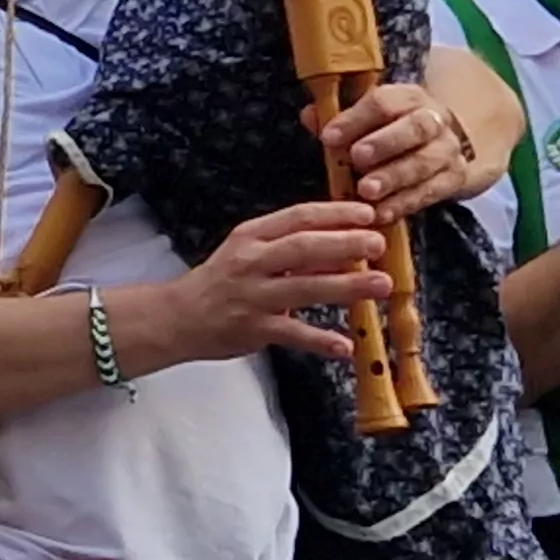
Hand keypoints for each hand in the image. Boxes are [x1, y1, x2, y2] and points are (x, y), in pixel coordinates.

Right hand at [156, 202, 390, 365]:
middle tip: (379, 244)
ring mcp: (252, 296)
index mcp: (252, 236)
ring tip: (381, 284)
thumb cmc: (221, 282)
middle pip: (303, 247)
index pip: (299, 217)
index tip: (369, 214)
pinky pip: (291, 334)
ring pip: (304, 287)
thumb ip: (294, 250)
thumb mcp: (250, 254)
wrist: (177, 317)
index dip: (336, 214)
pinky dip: (319, 340)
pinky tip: (344, 346)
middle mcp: (251, 262)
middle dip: (345, 244)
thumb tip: (346, 247)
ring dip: (346, 286)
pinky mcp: (252, 328)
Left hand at [317, 81, 493, 220]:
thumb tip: (310, 115)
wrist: (438, 145)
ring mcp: (447, 150)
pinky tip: (381, 213)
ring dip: (394, 177)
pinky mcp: (453, 179)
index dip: (355, 118)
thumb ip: (337, 118)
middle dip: (385, 143)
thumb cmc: (389, 129)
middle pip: (415, 127)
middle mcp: (433, 120)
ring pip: (425, 161)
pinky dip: (404, 203)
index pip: (384, 101)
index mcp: (407, 98)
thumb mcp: (366, 118)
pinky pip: (432, 192)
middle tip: (357, 158)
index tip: (329, 137)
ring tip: (366, 191)